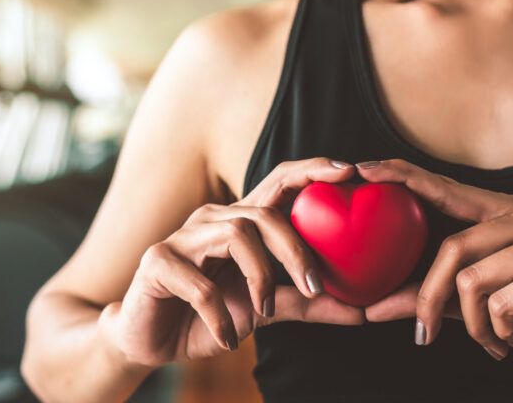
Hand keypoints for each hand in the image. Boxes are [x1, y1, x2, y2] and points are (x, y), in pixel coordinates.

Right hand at [100, 158, 364, 366]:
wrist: (151, 341)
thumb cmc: (208, 317)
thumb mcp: (263, 311)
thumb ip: (305, 303)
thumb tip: (361, 311)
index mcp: (239, 224)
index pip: (278, 184)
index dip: (311, 171)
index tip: (350, 172)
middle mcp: (212, 220)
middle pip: (263, 212)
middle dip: (295, 248)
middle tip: (316, 287)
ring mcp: (183, 237)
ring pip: (236, 235)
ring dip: (259, 278)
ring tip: (264, 313)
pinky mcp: (158, 262)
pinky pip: (200, 284)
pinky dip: (220, 316)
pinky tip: (226, 339)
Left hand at [358, 159, 512, 382]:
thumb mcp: (482, 306)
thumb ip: (435, 297)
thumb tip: (372, 307)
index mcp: (511, 213)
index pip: (449, 190)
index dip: (406, 176)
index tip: (364, 167)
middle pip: (452, 247)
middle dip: (429, 296)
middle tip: (423, 332)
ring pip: (472, 279)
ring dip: (473, 324)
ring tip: (495, 338)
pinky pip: (499, 304)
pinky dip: (499, 333)